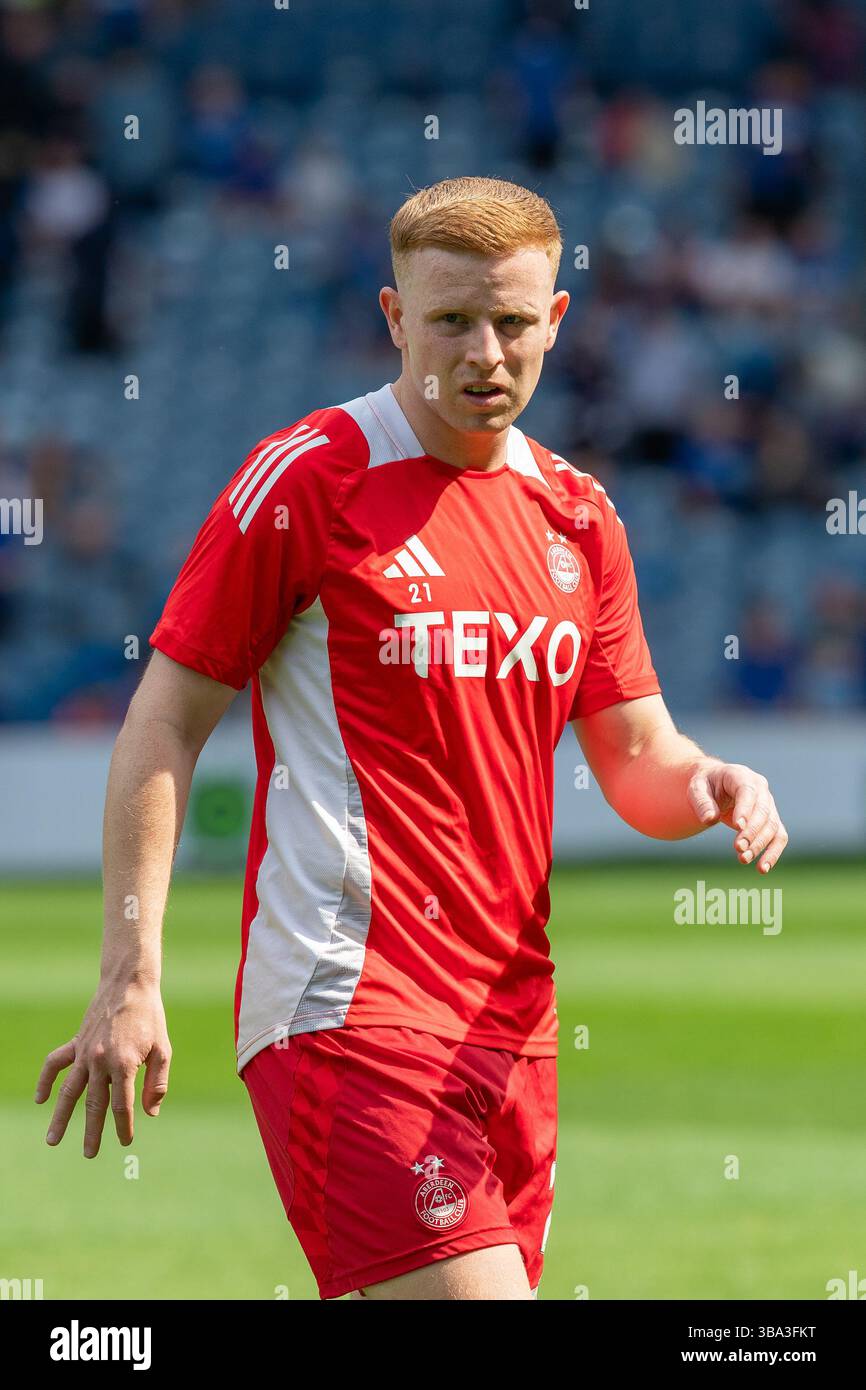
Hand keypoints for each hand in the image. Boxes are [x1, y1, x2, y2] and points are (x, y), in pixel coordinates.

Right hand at [35, 981, 171, 1157]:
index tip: (126, 1140)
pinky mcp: (76, 1042)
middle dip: (92, 1132)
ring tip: (52, 1140)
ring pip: (68, 1091)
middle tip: (89, 1154)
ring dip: (60, 1117)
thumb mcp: (163, 1048)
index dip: (124, 1126)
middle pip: (94, 1105)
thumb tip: (150, 1113)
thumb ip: (157, 1082)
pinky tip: (41, 1099)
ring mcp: (84, 1051)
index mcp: (124, 1063)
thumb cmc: (150, 1016)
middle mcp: (100, 1060)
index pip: (122, 1105)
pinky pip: (55, 1064)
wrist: (129, 983)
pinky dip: (46, 1081)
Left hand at [687, 762, 788, 872]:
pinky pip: (779, 837)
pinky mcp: (771, 820)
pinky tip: (762, 868)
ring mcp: (768, 804)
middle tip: (738, 848)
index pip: (747, 792)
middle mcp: (760, 788)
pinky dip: (773, 853)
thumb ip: (701, 802)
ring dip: (759, 845)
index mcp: (741, 775)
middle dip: (751, 832)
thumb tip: (709, 819)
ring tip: (743, 859)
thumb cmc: (705, 785)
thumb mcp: (696, 788)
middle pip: (762, 811)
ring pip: (772, 826)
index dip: (745, 809)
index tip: (737, 826)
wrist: (716, 784)